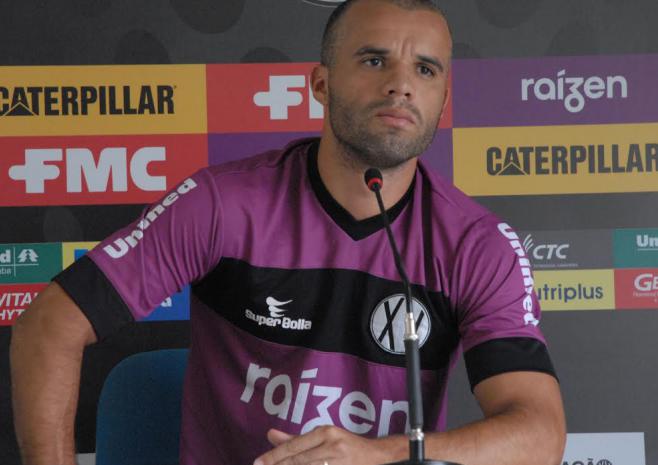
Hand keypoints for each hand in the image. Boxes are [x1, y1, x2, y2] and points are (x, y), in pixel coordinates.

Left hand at [254, 426, 403, 464]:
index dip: (274, 456)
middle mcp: (332, 445)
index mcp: (326, 432)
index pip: (294, 447)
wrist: (377, 457)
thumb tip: (269, 434)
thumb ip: (295, 439)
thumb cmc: (345, 446)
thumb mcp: (322, 438)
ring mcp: (338, 461)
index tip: (257, 463)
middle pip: (298, 461)